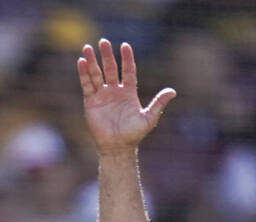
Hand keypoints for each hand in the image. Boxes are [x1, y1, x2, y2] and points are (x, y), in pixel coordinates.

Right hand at [78, 39, 175, 153]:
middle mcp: (115, 91)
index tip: (125, 46)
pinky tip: (82, 62)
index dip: (127, 59)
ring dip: (92, 61)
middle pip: (110, 68)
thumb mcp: (149, 118)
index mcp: (129, 92)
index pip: (128, 71)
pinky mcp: (91, 101)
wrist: (117, 147)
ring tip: (87, 47)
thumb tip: (173, 91)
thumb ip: (159, 103)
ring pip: (96, 74)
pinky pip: (87, 84)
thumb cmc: (134, 134)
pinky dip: (84, 74)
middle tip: (104, 41)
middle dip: (107, 55)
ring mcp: (102, 95)